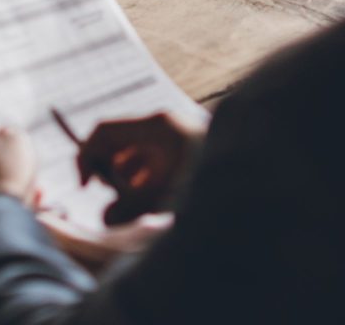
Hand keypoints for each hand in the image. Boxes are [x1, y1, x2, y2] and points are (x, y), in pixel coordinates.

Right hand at [77, 112, 203, 224]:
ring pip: (133, 161)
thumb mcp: (168, 195)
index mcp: (155, 125)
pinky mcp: (182, 154)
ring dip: (130, 186)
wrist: (259, 168)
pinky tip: (160, 204)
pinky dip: (147, 187)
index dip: (86, 157)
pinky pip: (151, 168)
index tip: (85, 187)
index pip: (103, 132)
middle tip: (118, 201)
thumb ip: (132, 207)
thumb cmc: (213, 178)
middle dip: (110, 176)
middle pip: (116, 146)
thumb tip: (106, 219)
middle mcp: (162, 127)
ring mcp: (172, 139)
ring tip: (145, 206)